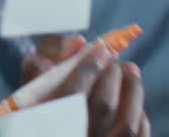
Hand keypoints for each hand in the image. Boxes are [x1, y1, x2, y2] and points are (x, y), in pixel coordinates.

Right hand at [20, 35, 151, 136]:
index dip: (88, 68)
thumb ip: (43, 60)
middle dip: (112, 75)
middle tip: (112, 58)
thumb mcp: (29, 86)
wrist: (52, 131)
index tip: (100, 49)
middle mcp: (74, 135)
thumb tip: (78, 42)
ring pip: (126, 125)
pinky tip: (133, 101)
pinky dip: (139, 117)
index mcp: (46, 119)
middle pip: (102, 106)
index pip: (71, 93)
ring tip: (130, 69)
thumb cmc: (38, 107)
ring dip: (132, 90)